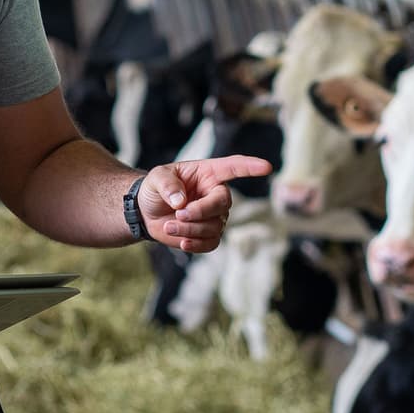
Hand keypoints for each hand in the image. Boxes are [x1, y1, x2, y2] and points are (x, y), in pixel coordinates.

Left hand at [136, 155, 272, 253]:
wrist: (147, 212)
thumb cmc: (155, 188)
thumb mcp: (156, 179)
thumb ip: (168, 186)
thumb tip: (181, 201)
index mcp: (207, 173)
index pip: (233, 167)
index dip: (250, 167)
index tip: (266, 167)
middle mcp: (215, 194)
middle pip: (223, 203)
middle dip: (201, 212)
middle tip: (178, 214)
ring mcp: (214, 216)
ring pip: (214, 226)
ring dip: (190, 229)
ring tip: (169, 226)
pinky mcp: (208, 234)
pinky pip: (211, 243)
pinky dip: (196, 245)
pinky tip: (182, 242)